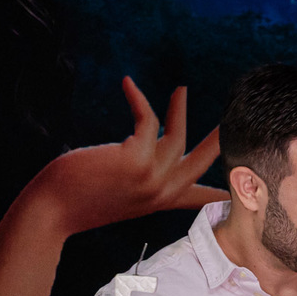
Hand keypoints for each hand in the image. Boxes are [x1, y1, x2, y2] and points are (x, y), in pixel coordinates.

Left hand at [39, 77, 225, 237]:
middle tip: (232, 122)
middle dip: (220, 141)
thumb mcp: (118, 195)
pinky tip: (128, 84)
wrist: (53, 210)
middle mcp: (162, 192)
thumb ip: (138, 180)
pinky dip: (139, 99)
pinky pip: (148, 121)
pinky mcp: (136, 161)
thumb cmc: (76, 201)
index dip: (223, 190)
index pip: (200, 198)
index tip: (243, 186)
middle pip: (202, 163)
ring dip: (179, 109)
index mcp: (160, 201)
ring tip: (180, 90)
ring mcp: (152, 178)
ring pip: (179, 137)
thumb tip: (144, 154)